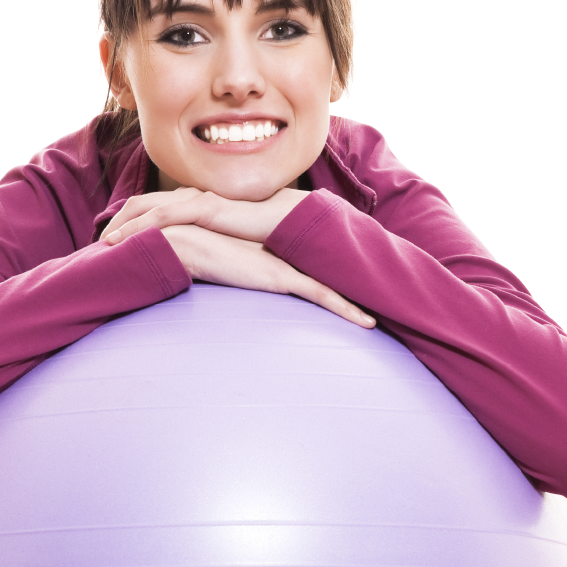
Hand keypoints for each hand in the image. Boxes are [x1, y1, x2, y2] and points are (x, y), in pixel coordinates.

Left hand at [103, 186, 307, 246]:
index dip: (131, 221)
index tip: (115, 241)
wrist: (290, 224)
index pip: (155, 205)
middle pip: (142, 202)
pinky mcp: (205, 206)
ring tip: (104, 243)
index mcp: (198, 201)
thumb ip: (212, 246)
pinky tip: (123, 240)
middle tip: (100, 242)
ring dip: (122, 223)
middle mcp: (194, 195)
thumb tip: (199, 265)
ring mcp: (198, 198)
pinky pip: (163, 214)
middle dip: (118, 220)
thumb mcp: (230, 242)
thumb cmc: (266, 236)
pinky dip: (139, 226)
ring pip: (147, 206)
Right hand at [159, 224, 373, 328]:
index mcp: (276, 253)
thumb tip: (233, 274)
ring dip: (355, 304)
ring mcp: (288, 265)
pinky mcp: (283, 277)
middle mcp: (287, 257)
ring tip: (377, 321)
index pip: (312, 265)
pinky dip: (347, 310)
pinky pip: (322, 295)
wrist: (186, 243)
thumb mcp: (224, 260)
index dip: (334, 274)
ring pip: (332, 286)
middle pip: (328, 273)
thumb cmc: (198, 251)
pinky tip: (367, 323)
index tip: (356, 287)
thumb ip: (236, 266)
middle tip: (380, 301)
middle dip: (353, 287)